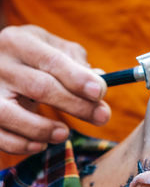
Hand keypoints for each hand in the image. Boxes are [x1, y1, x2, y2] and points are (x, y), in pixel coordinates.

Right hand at [0, 25, 108, 153]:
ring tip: (65, 134)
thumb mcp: (54, 48)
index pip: (53, 61)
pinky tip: (40, 144)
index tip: (101, 93)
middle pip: (40, 87)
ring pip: (10, 114)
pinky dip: (20, 144)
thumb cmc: (35, 56)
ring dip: (42, 129)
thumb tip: (100, 83)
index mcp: (20, 41)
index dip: (78, 79)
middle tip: (102, 117)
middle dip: (76, 105)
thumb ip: (78, 64)